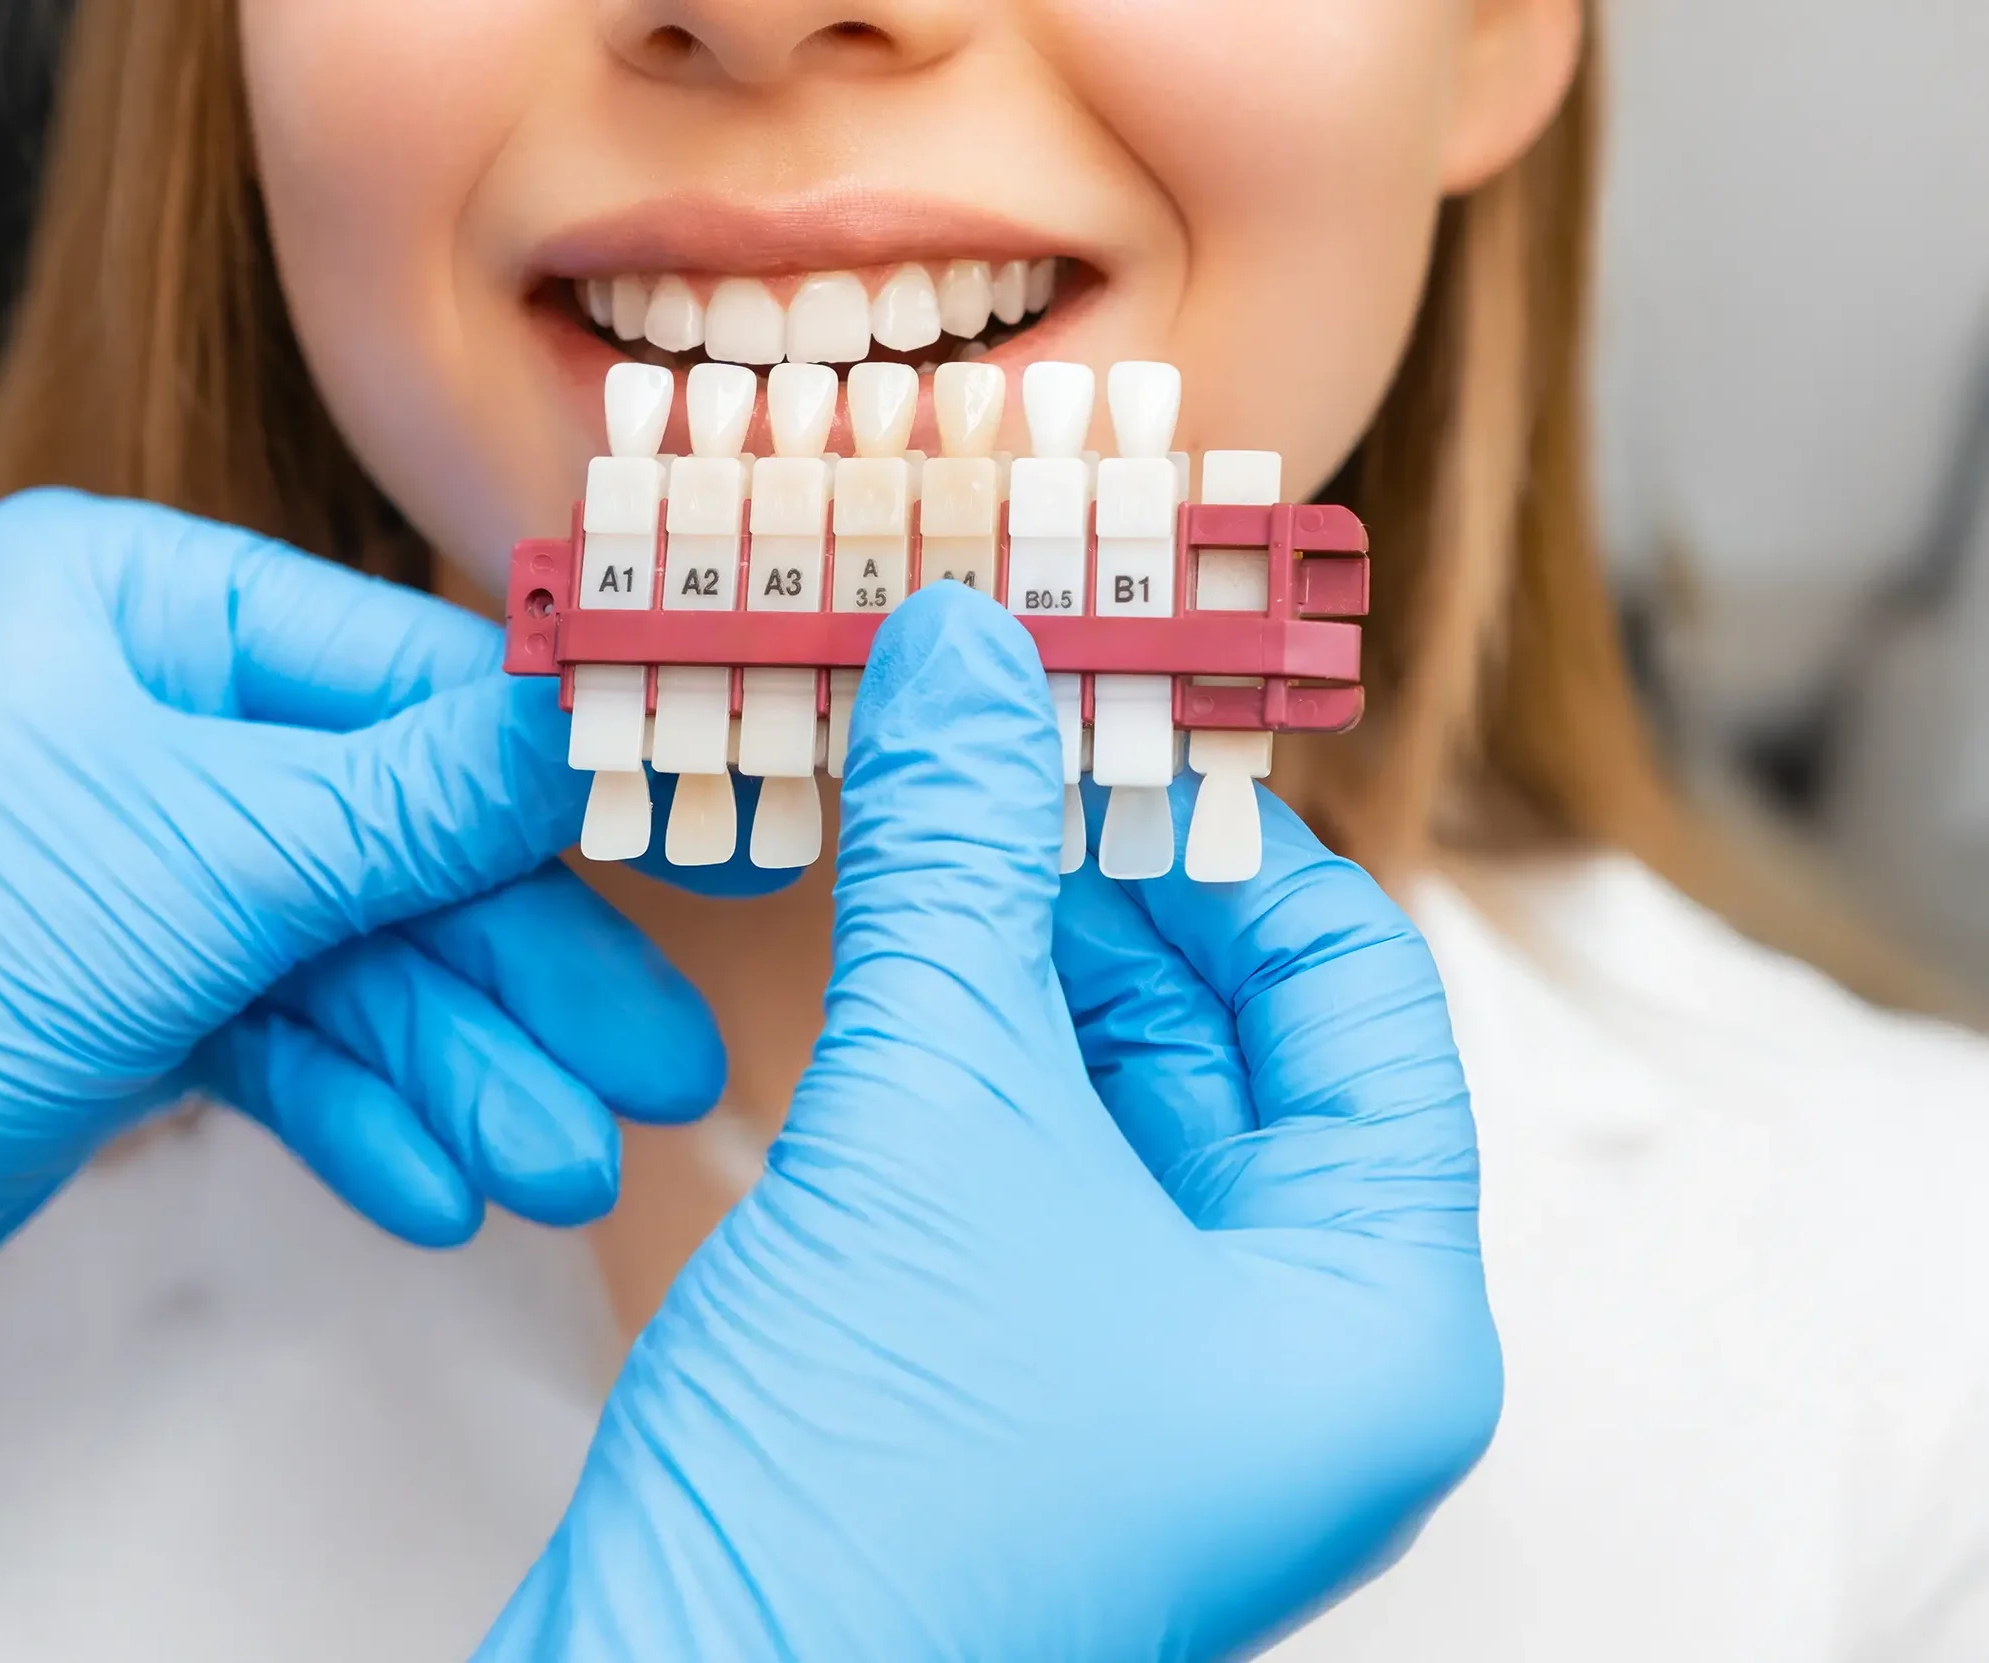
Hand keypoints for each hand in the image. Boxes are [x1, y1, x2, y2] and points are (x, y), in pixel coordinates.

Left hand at [0, 489, 719, 1557]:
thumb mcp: (194, 867)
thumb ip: (414, 800)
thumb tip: (596, 718)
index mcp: (137, 602)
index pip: (410, 675)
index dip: (556, 776)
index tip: (702, 840)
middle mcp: (143, 712)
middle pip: (401, 835)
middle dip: (521, 968)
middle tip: (656, 1068)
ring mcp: (138, 860)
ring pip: (356, 953)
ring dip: (462, 1063)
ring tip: (559, 1166)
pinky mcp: (128, 989)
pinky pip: (289, 1032)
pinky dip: (363, 1107)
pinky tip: (436, 1187)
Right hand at [482, 585, 1500, 1660]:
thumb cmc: (871, 1486)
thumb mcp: (929, 1119)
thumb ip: (959, 863)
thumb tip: (964, 644)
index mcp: (1378, 1323)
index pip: (1359, 1000)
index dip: (1227, 840)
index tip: (1097, 725)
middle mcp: (1301, 1375)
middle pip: (1241, 1053)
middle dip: (1107, 893)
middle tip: (986, 753)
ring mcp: (1167, 1408)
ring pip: (1124, 1121)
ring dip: (1023, 972)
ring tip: (923, 837)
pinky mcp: (1036, 1419)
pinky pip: (1038, 1197)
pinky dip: (970, 1075)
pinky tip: (885, 978)